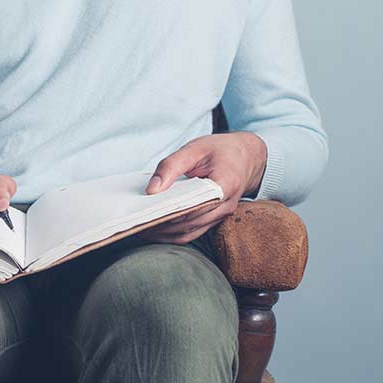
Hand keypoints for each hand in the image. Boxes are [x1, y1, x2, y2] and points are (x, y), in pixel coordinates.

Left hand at [138, 132, 266, 244]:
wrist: (246, 156)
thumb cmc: (220, 149)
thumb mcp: (194, 148)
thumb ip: (171, 166)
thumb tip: (151, 190)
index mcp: (225, 184)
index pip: (193, 205)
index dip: (169, 212)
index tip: (146, 213)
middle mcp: (226, 204)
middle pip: (189, 223)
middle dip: (162, 226)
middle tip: (136, 223)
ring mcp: (222, 214)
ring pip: (190, 232)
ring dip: (165, 234)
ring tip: (141, 228)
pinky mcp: (216, 218)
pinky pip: (194, 232)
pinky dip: (174, 233)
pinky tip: (156, 228)